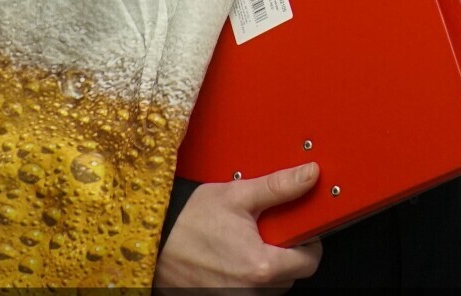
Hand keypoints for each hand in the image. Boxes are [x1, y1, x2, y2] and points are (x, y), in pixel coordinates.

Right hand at [153, 163, 322, 289]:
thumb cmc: (188, 222)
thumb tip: (309, 175)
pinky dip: (245, 278)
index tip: (296, 229)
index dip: (307, 242)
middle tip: (264, 231)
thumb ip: (278, 187)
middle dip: (283, 253)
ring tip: (243, 243)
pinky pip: (247, 292)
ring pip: (269, 287)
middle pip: (289, 276)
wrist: (151, 241)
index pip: (308, 262)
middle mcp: (250, 291)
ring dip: (264, 267)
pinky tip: (231, 258)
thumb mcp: (237, 195)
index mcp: (261, 266)